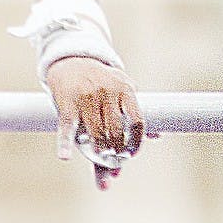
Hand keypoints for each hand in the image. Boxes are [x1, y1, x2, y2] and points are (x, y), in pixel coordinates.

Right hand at [46, 57, 146, 189]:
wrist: (72, 62)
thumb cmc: (101, 81)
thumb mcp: (121, 90)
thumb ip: (134, 112)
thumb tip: (157, 135)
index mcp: (125, 89)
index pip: (137, 120)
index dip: (136, 141)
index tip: (132, 153)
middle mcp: (107, 92)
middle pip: (116, 131)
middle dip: (116, 150)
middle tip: (114, 160)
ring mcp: (87, 98)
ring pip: (96, 134)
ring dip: (99, 152)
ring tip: (100, 158)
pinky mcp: (67, 104)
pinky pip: (68, 128)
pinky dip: (65, 144)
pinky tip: (65, 156)